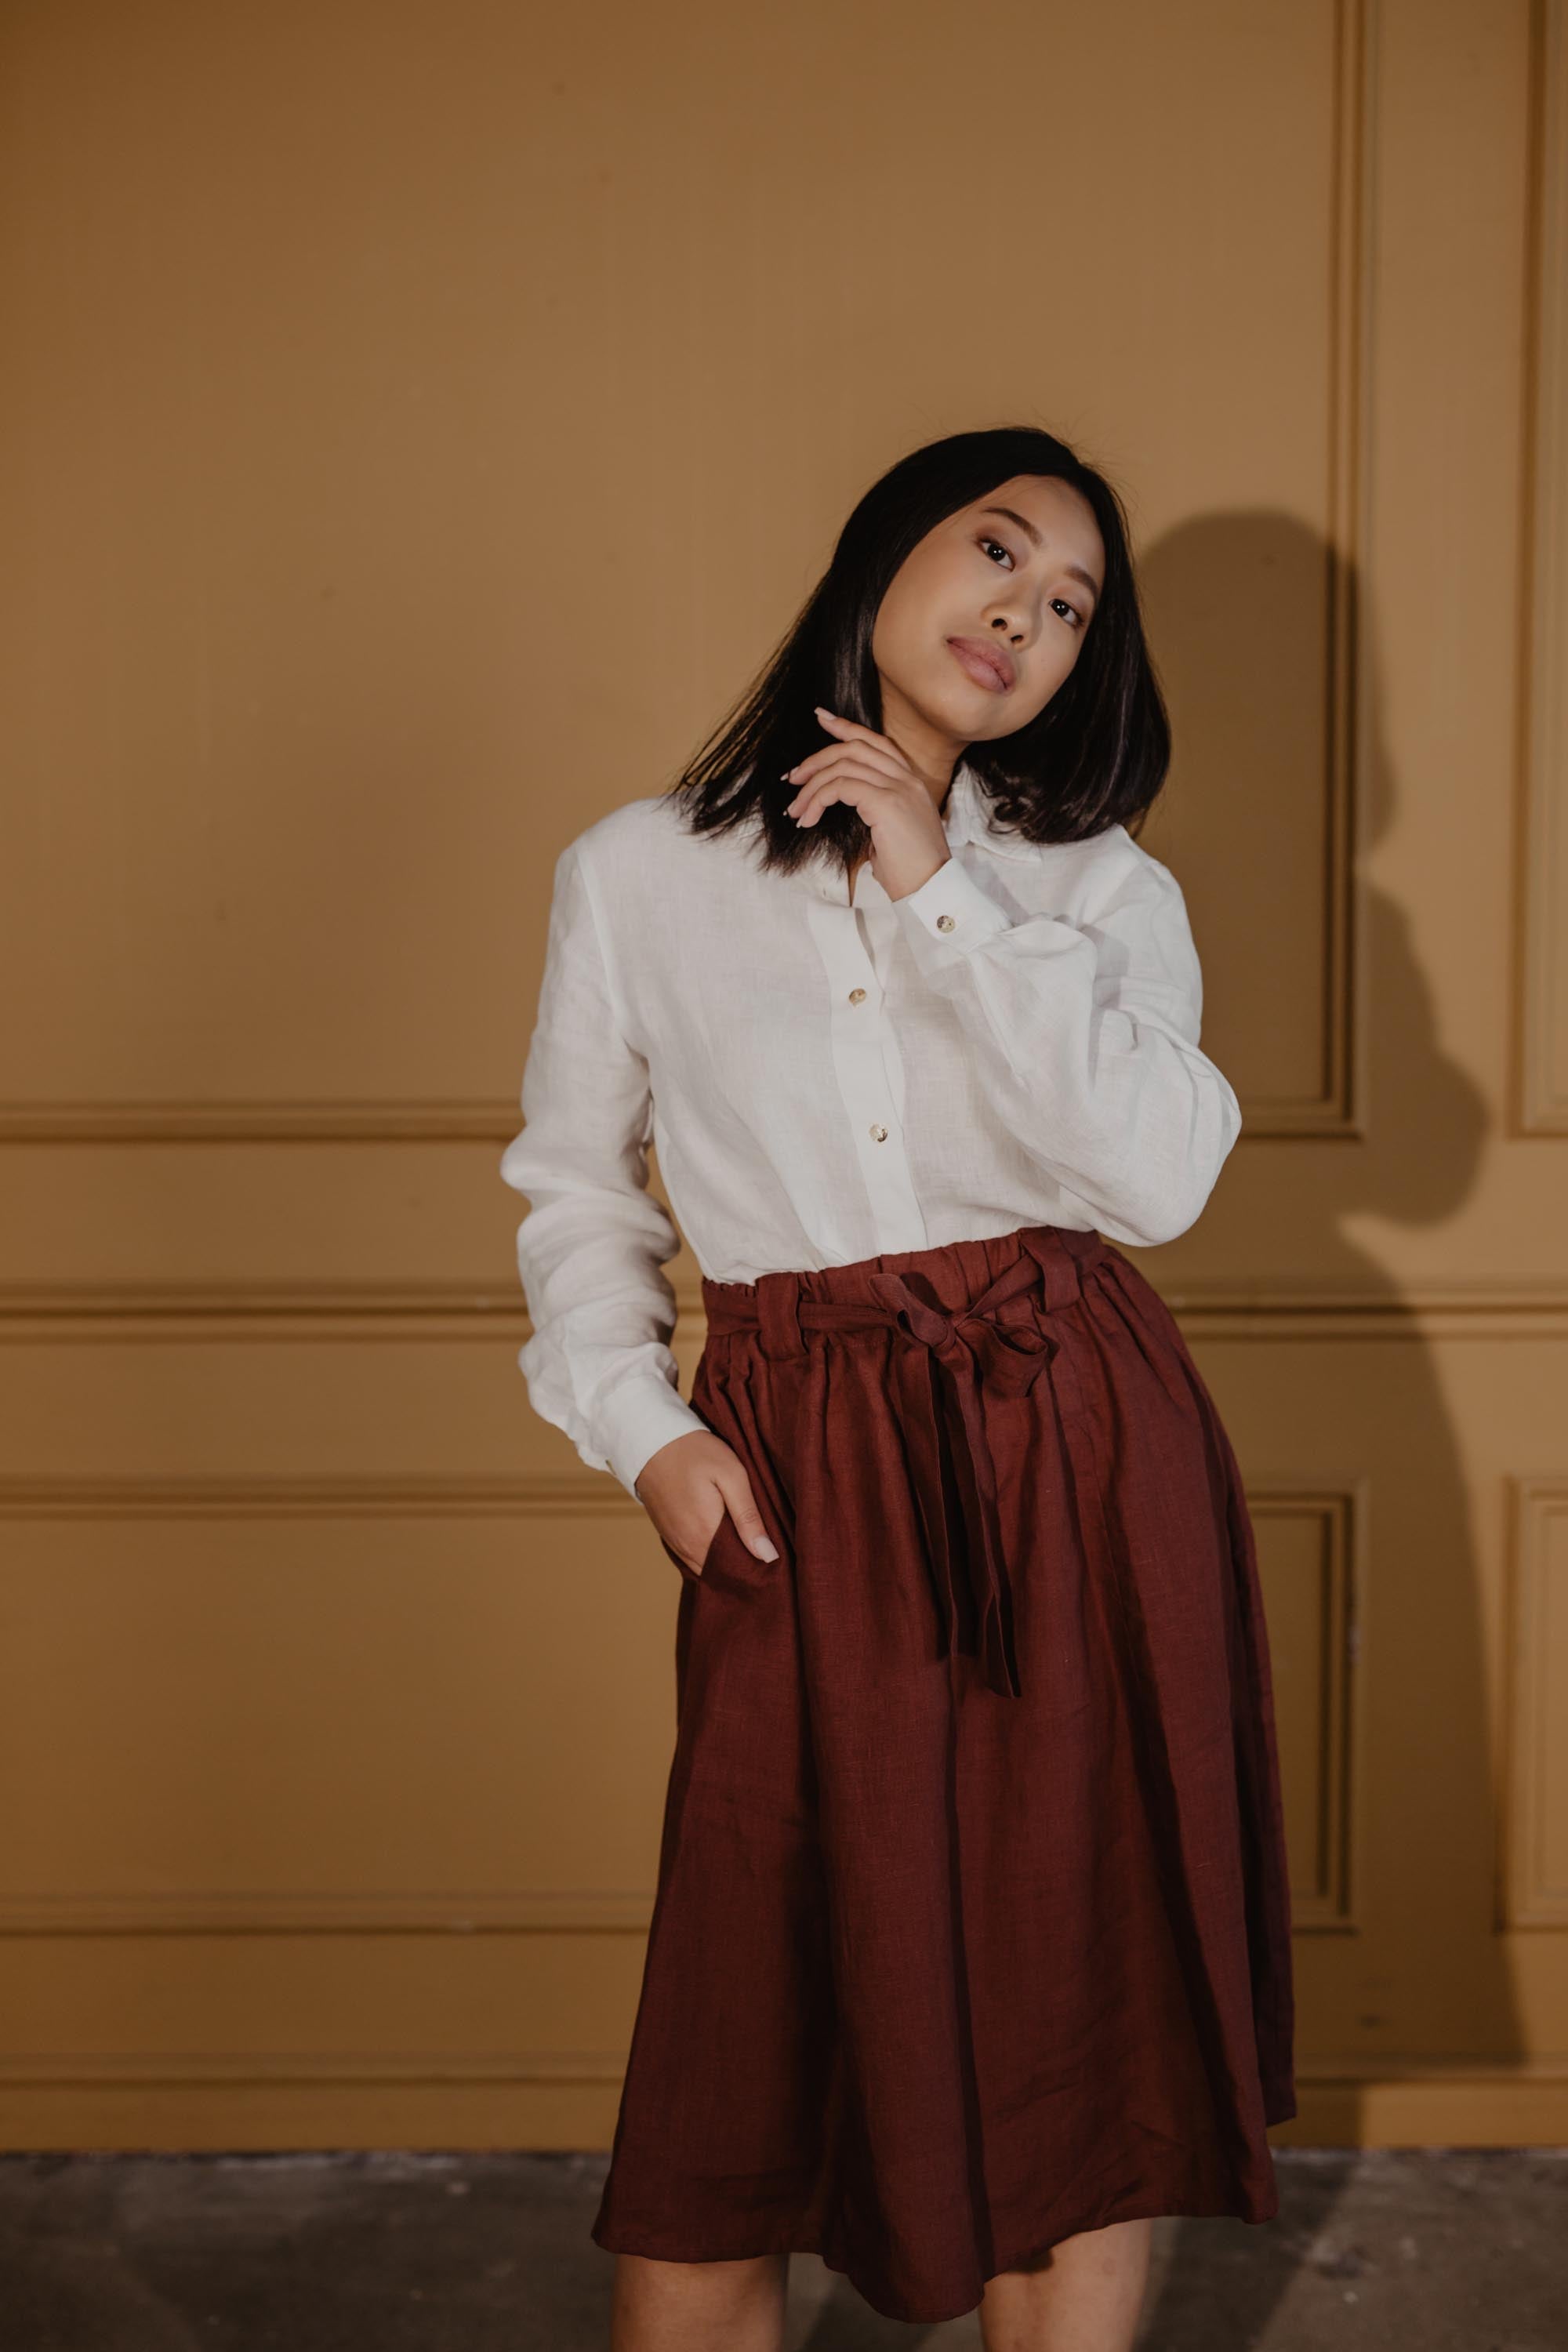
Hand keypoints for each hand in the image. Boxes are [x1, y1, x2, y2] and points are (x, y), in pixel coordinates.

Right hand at [632, 1430, 779, 1571]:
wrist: (651, 1440)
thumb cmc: (695, 1453)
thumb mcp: (731, 1476)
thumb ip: (749, 1517)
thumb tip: (768, 1555)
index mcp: (705, 1534)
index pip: (737, 1570)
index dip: (756, 1568)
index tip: (772, 1556)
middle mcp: (687, 1546)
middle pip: (721, 1572)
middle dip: (742, 1566)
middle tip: (763, 1547)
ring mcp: (674, 1542)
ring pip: (706, 1566)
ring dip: (724, 1561)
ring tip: (744, 1542)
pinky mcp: (667, 1534)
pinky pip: (691, 1557)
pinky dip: (708, 1554)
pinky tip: (721, 1537)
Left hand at [783, 707, 951, 901]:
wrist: (930, 889)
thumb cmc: (910, 870)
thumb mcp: (891, 832)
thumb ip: (874, 810)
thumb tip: (847, 806)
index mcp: (911, 783)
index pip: (876, 743)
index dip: (847, 727)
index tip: (822, 718)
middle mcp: (907, 779)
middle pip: (855, 747)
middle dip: (818, 758)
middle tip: (793, 777)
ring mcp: (898, 788)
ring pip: (843, 766)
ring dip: (811, 786)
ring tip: (796, 810)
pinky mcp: (885, 803)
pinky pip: (840, 787)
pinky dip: (818, 799)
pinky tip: (809, 819)